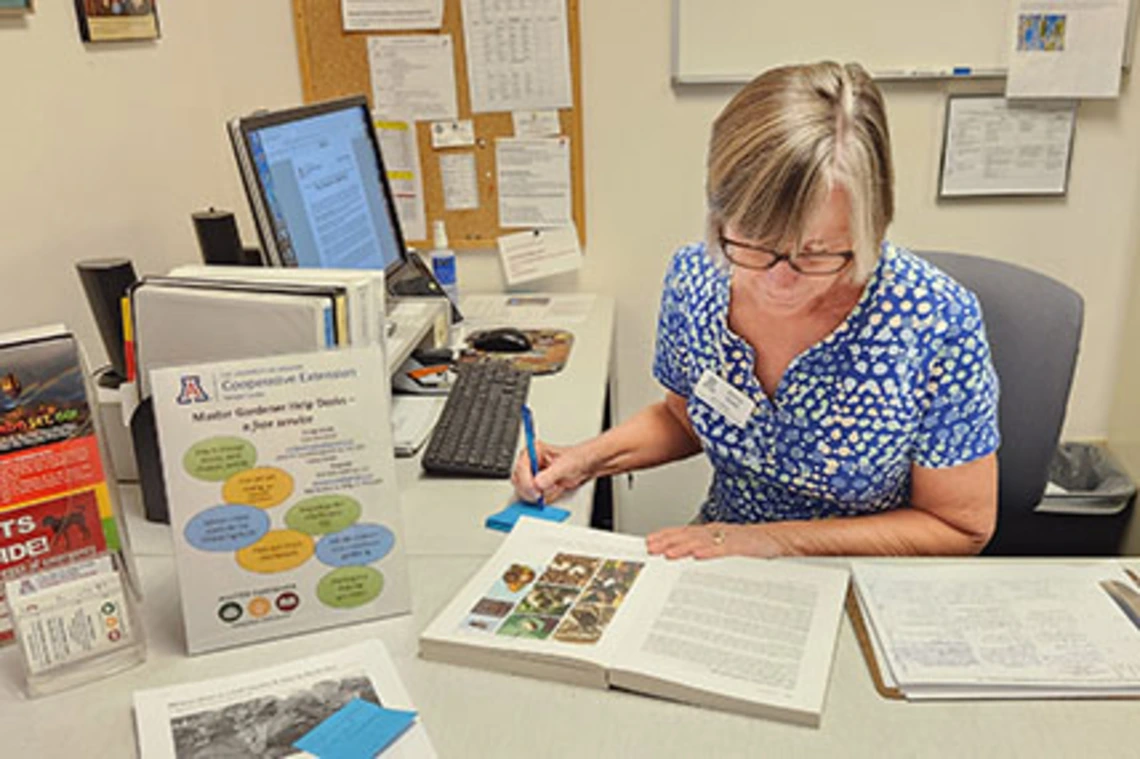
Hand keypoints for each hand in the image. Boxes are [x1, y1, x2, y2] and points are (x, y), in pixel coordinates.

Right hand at [511, 440, 594, 503]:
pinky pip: (534, 496)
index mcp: (533, 451)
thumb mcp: (564, 466)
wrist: (586, 466)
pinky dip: (545, 496)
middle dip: (532, 489)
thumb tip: (537, 483)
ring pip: (525, 490)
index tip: (535, 489)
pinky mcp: (538, 485)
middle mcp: (530, 462)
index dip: (526, 481)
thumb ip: (550, 475)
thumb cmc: (576, 459)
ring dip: (541, 493)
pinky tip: (555, 489)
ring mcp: (533, 474)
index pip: (520, 467)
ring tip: (554, 487)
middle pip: (518, 481)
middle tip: (543, 492)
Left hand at [646, 522, 783, 559]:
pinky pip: (723, 549)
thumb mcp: (727, 549)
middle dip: (668, 541)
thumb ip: (709, 552)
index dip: (666, 536)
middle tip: (651, 548)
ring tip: (668, 553)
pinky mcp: (741, 546)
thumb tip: (690, 561)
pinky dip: (710, 552)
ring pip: (701, 541)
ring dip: (683, 547)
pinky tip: (697, 555)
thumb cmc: (754, 546)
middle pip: (688, 535)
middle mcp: (717, 533)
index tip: (650, 542)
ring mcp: (729, 538)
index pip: (685, 533)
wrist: (780, 540)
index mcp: (713, 533)